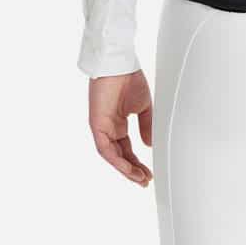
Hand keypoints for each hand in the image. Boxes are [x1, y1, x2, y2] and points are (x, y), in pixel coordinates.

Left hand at [88, 70, 153, 186]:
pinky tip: (128, 167)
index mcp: (119, 123)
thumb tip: (149, 146)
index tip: (148, 173)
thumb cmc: (129, 79)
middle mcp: (109, 128)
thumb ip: (146, 126)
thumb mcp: (143, 106)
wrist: (119, 63)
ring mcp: (102, 127)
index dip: (137, 163)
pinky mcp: (96, 125)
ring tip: (139, 178)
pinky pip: (105, 148)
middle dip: (132, 171)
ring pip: (112, 156)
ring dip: (125, 169)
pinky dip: (116, 160)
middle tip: (145, 181)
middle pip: (120, 156)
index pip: (127, 149)